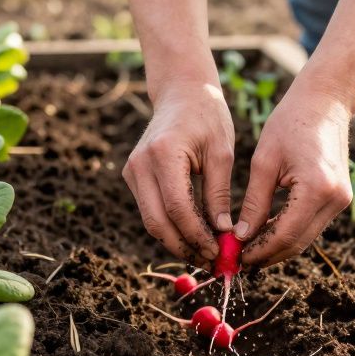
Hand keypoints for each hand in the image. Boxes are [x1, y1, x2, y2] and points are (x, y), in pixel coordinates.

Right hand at [123, 81, 233, 263]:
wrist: (181, 92)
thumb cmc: (207, 116)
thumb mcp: (221, 152)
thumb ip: (219, 193)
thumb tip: (222, 233)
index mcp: (163, 153)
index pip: (177, 207)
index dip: (197, 235)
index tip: (219, 251)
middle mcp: (140, 164)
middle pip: (157, 222)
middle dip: (184, 247)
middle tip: (211, 263)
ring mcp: (132, 171)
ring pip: (151, 221)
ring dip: (176, 242)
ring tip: (205, 255)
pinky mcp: (132, 176)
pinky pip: (150, 210)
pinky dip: (170, 227)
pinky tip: (193, 237)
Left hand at [235, 84, 353, 267]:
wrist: (325, 102)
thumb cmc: (290, 123)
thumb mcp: (264, 162)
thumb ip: (254, 203)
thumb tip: (241, 237)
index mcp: (316, 187)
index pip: (285, 234)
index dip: (259, 250)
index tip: (236, 257)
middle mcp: (335, 198)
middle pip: (298, 242)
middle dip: (267, 254)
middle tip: (239, 259)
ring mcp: (342, 199)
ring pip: (306, 237)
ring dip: (278, 246)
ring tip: (247, 249)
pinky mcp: (340, 197)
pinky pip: (312, 224)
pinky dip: (289, 232)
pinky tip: (266, 233)